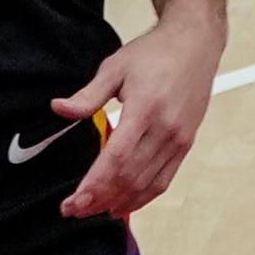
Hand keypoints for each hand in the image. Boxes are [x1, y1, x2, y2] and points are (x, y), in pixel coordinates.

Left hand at [51, 14, 221, 219]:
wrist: (196, 42)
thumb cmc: (156, 52)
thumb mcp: (115, 67)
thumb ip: (87, 95)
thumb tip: (58, 109)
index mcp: (145, 108)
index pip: (116, 158)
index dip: (93, 185)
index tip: (73, 201)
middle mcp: (166, 128)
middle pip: (129, 177)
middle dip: (99, 199)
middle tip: (74, 210)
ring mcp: (179, 138)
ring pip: (146, 183)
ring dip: (119, 202)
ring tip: (93, 211)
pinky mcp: (186, 143)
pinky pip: (164, 179)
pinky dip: (143, 197)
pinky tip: (124, 204)